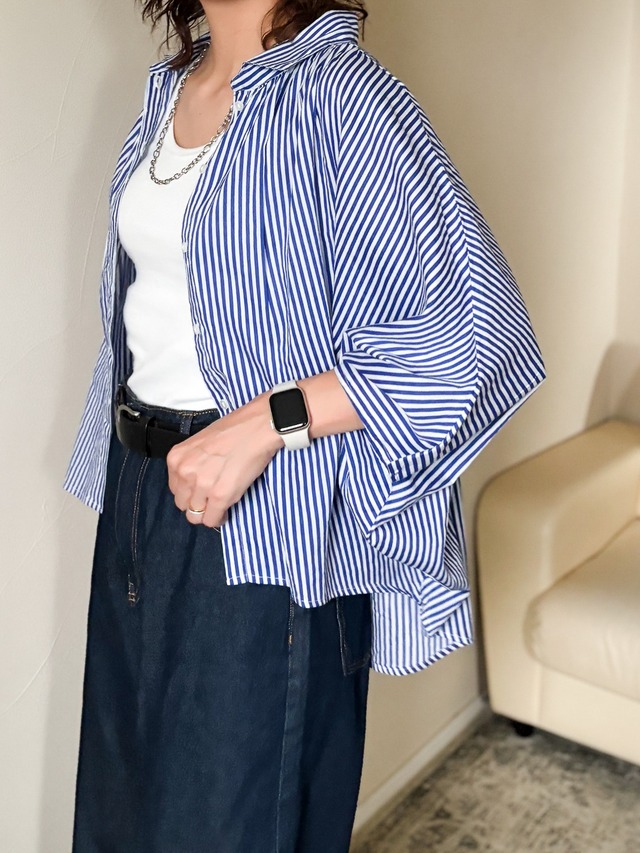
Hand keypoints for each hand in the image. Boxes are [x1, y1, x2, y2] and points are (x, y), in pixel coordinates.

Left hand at [167, 392, 283, 527]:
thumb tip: (194, 483)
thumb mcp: (200, 443)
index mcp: (177, 458)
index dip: (189, 492)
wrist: (258, 427)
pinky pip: (212, 520)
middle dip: (196, 503)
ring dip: (207, 512)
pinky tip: (225, 512)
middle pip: (182, 504)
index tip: (201, 491)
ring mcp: (202, 485)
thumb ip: (192, 463)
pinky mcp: (220, 496)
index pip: (174, 489)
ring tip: (219, 504)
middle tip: (211, 498)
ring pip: (195, 516)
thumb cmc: (234, 430)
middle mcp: (185, 472)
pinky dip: (219, 519)